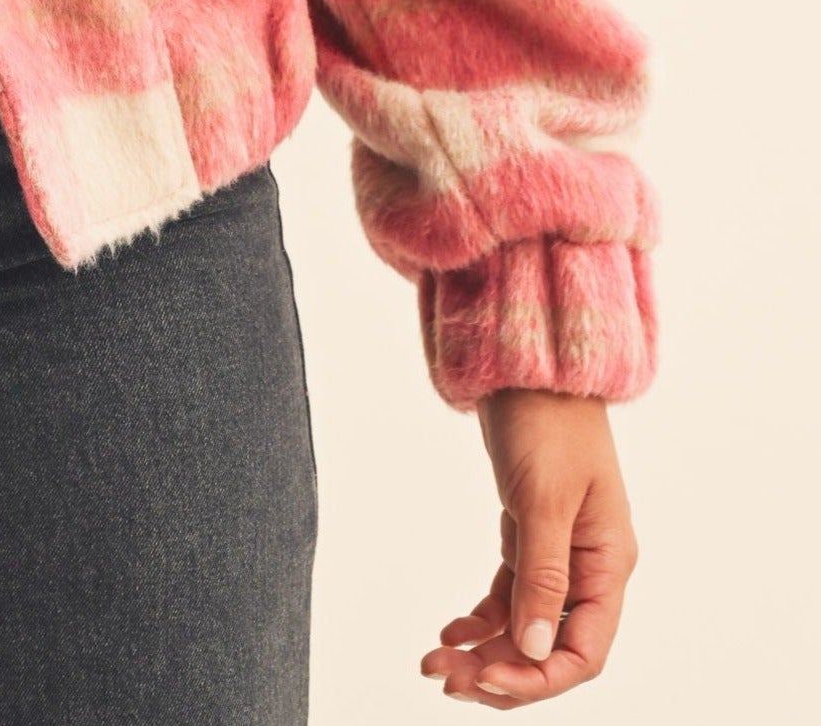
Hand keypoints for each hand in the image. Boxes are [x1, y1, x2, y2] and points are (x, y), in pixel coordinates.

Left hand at [420, 391, 637, 705]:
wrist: (528, 363)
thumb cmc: (547, 420)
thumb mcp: (544, 499)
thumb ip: (542, 576)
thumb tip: (537, 650)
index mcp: (608, 563)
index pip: (584, 651)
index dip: (537, 677)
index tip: (486, 681)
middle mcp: (589, 566)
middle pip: (550, 646)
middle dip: (501, 670)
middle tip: (445, 678)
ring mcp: (559, 551)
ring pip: (525, 624)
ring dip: (485, 648)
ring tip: (435, 659)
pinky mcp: (529, 533)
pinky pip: (510, 594)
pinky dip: (483, 617)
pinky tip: (452, 629)